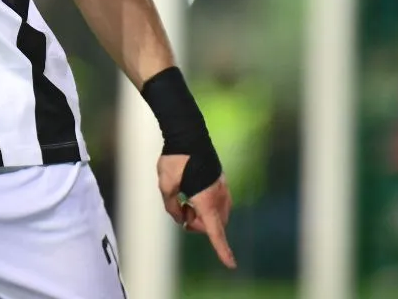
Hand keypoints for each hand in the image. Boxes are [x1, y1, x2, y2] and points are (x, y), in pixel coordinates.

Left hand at [158, 154, 235, 268]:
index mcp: (206, 200)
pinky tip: (192, 192)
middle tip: (181, 211)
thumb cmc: (175, 159)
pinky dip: (207, 205)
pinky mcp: (221, 180)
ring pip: (217, 213)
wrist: (188, 133)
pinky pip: (218, 202)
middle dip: (199, 225)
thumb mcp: (165, 186)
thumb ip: (172, 207)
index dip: (222, 249)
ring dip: (203, 215)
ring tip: (184, 199)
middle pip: (214, 224)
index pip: (215, 231)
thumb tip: (181, 217)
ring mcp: (223, 187)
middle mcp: (219, 196)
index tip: (231, 264)